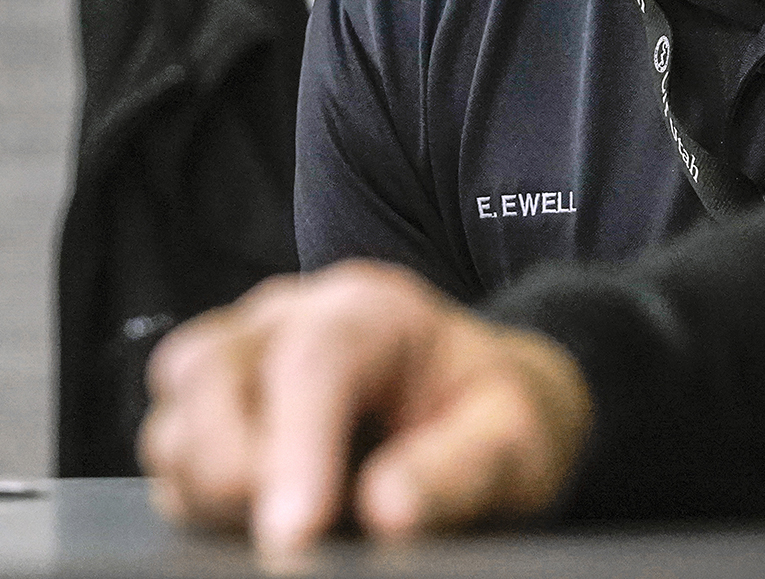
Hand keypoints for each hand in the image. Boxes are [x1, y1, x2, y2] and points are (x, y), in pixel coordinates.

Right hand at [139, 261, 590, 558]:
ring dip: (208, 490)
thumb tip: (386, 510)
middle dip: (232, 467)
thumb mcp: (513, 441)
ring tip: (295, 526)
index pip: (314, 361)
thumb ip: (459, 470)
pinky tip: (259, 521)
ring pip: (171, 416)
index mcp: (371, 308)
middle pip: (208, 369)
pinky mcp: (208, 415)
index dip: (296, 449)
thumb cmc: (492, 417)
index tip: (297, 534)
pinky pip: (169, 459)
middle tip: (293, 538)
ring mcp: (239, 361)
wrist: (475, 409)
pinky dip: (198, 502)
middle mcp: (287, 318)